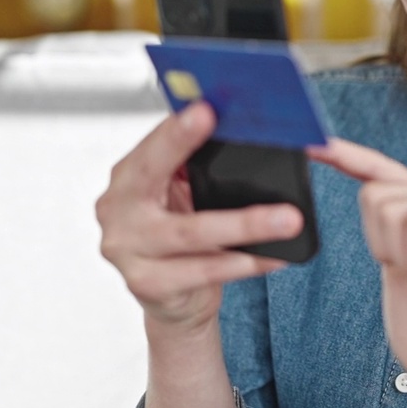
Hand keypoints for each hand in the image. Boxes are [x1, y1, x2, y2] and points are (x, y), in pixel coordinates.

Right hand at [96, 102, 303, 331]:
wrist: (172, 299)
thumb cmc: (179, 235)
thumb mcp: (183, 192)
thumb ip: (199, 163)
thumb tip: (257, 132)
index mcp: (128, 177)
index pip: (151, 144)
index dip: (176, 128)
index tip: (204, 108)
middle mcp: (119, 210)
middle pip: (153, 175)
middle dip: (188, 149)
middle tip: (231, 134)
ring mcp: (128, 249)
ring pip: (191, 232)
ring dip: (245, 224)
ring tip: (287, 218)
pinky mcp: (148, 284)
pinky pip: (204, 271)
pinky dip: (245, 262)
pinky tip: (273, 257)